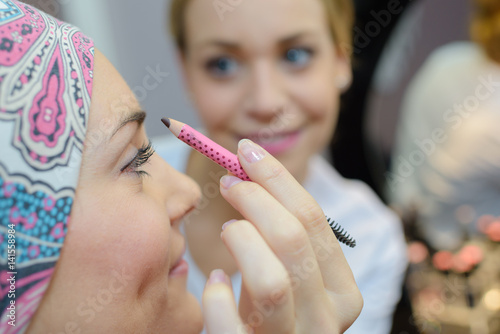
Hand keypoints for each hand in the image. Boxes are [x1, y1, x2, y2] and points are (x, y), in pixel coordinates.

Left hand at [202, 139, 362, 333]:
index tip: (246, 151)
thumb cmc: (274, 311)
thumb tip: (249, 165)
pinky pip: (230, 324)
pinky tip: (213, 282)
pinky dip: (215, 296)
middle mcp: (327, 318)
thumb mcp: (290, 272)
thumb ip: (282, 230)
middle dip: (254, 198)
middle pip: (292, 239)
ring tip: (227, 230)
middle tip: (229, 182)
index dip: (276, 177)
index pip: (313, 219)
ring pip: (271, 280)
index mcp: (343, 291)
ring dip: (241, 241)